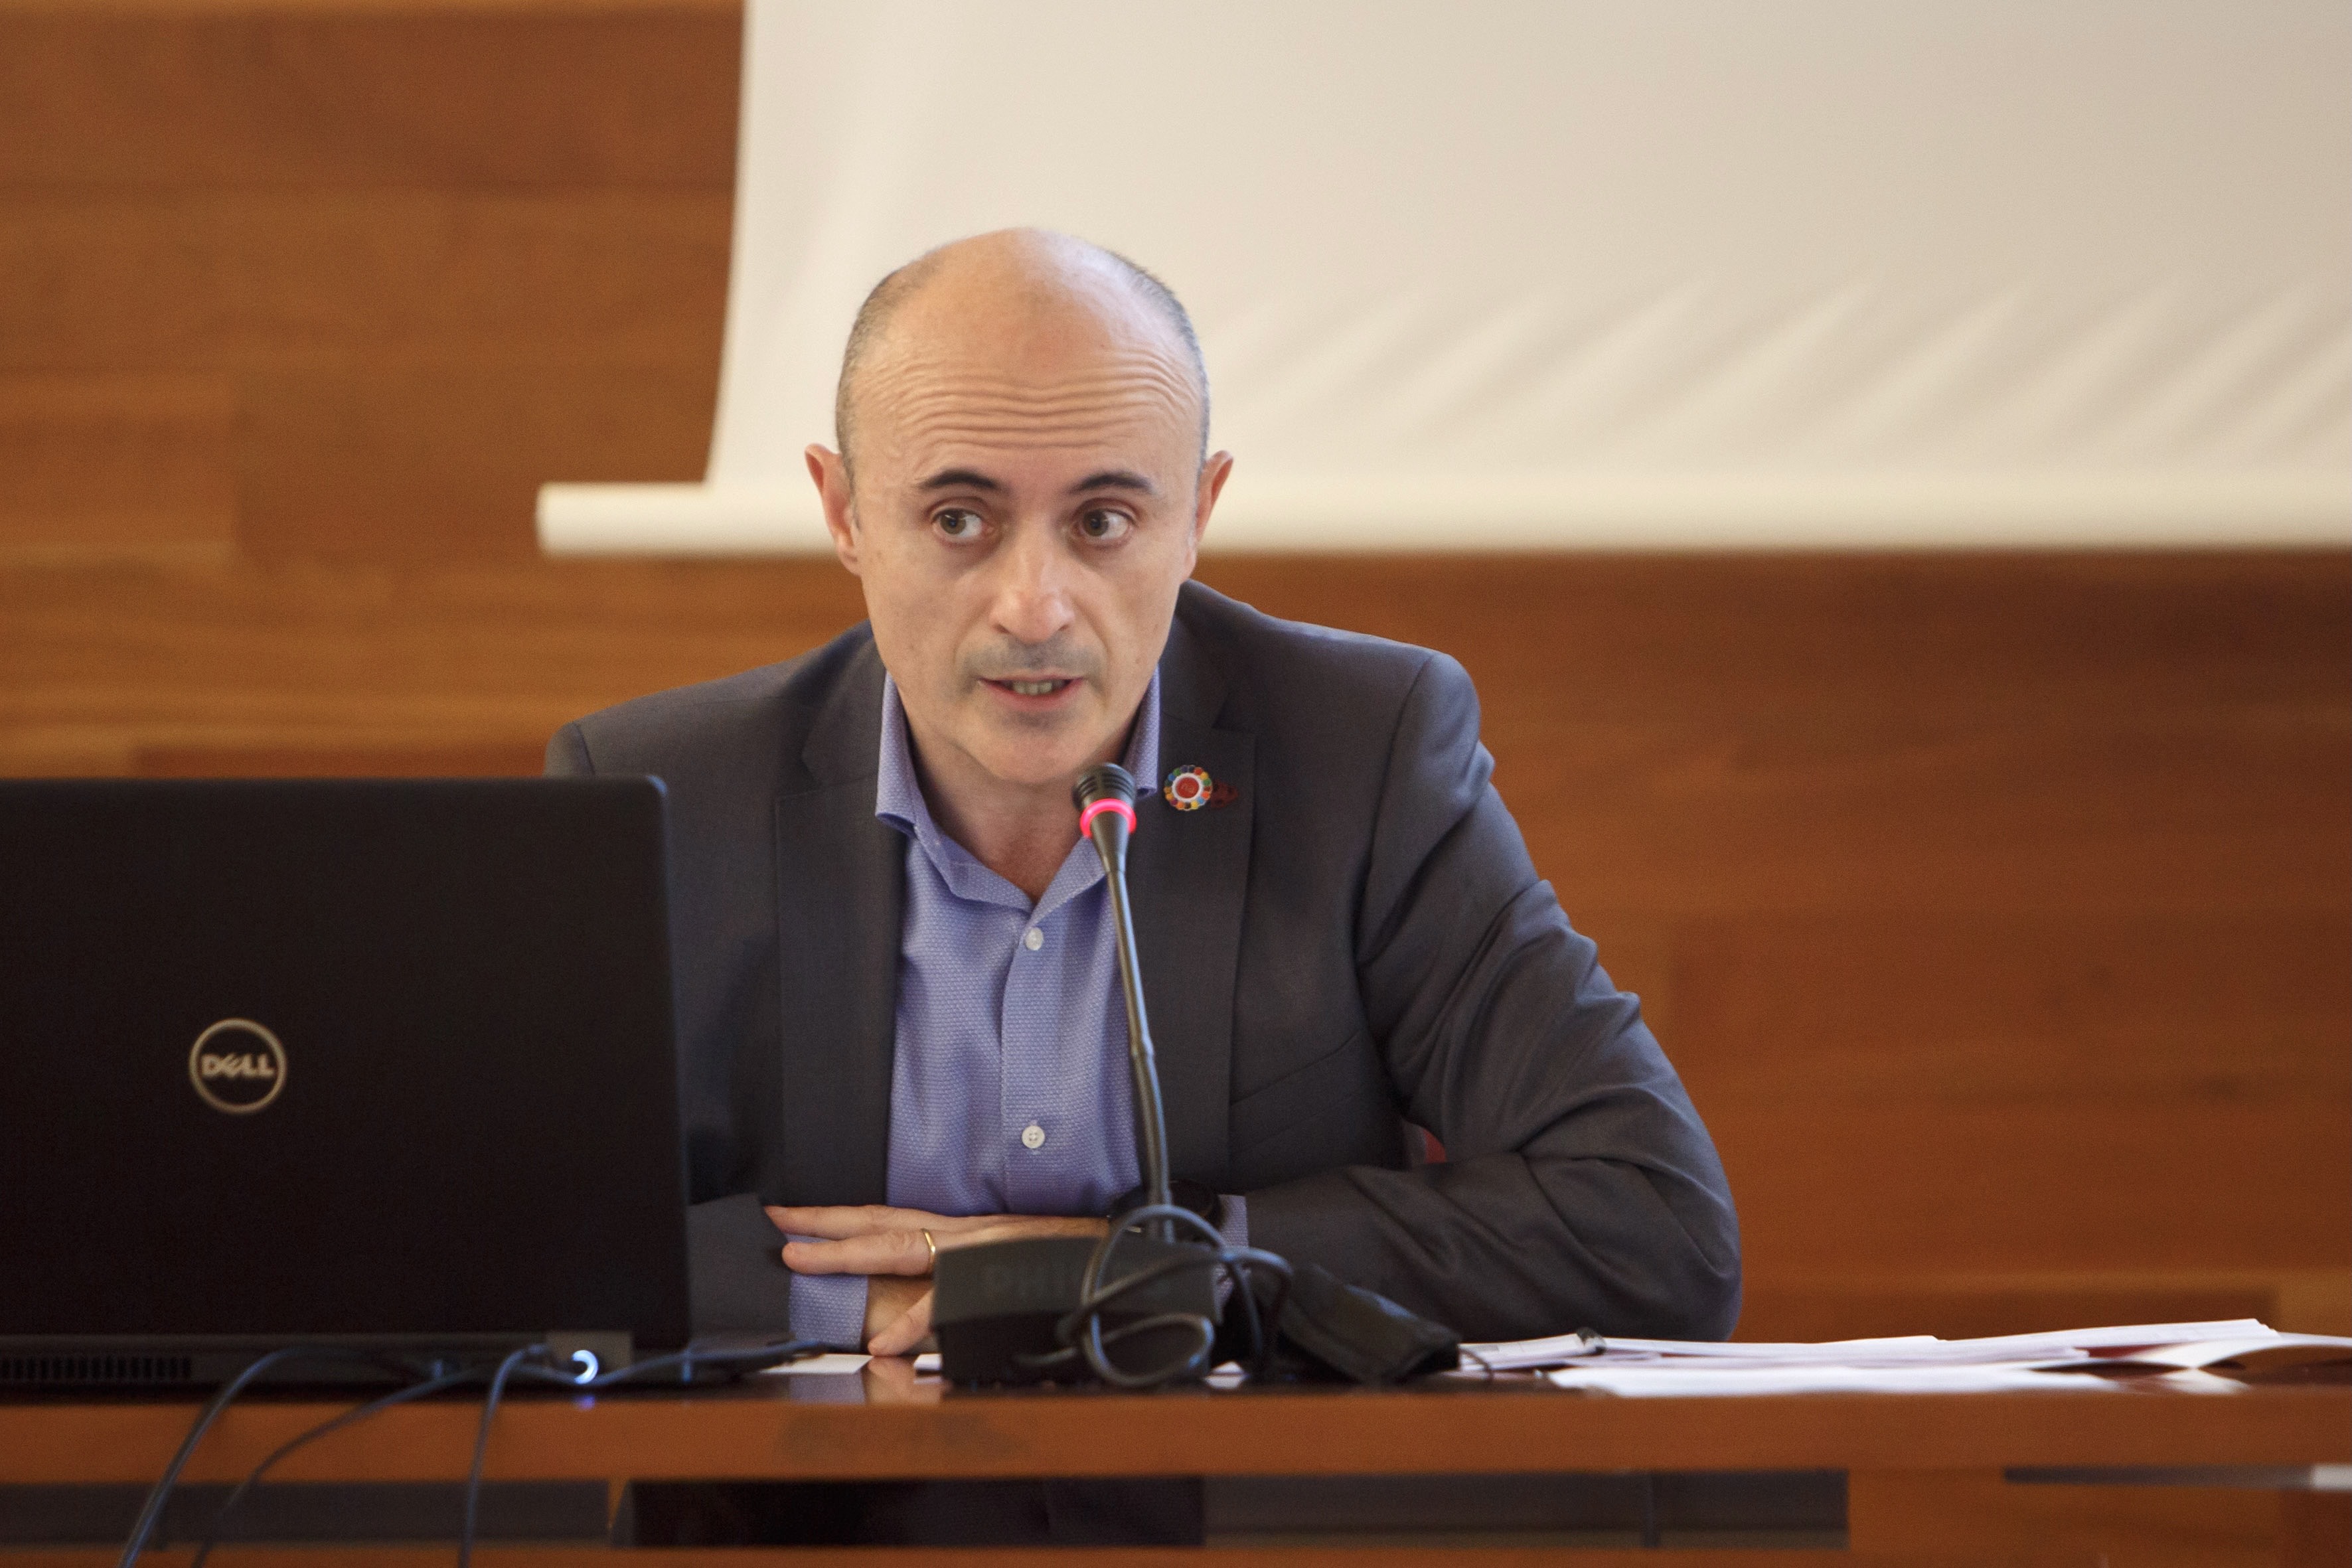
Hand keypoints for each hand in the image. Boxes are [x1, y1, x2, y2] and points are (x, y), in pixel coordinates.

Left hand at [767, 1204, 1108, 1357]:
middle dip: (825, 1225)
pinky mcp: (1000, 1274)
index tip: (788, 1213)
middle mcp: (963, 1231)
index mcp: (959, 1230)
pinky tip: (887, 1342)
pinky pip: (949, 1300)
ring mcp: (979, 1250)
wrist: (1122, 1247)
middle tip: (777, 1227)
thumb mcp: (1004, 1260)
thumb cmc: (1066, 1255)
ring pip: (903, 1248)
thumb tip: (918, 1304)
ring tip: (804, 1263)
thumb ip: (959, 1277)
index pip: (886, 1217)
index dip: (835, 1216)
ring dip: (849, 1255)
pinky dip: (915, 1321)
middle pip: (881, 1222)